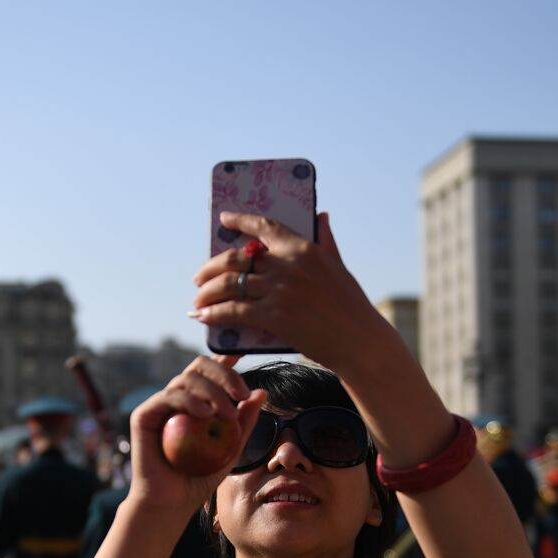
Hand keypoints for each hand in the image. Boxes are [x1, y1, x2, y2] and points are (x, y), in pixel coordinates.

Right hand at [127, 357, 265, 517]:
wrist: (171, 503)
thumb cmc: (200, 478)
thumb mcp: (231, 450)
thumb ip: (244, 422)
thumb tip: (262, 393)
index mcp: (197, 400)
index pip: (212, 370)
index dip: (226, 357)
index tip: (245, 353)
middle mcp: (177, 397)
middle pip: (200, 366)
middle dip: (225, 374)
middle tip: (243, 394)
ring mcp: (160, 405)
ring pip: (186, 378)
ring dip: (212, 390)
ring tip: (227, 413)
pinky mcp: (144, 415)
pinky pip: (168, 397)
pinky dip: (189, 401)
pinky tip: (205, 413)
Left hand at [190, 212, 385, 372]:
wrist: (359, 341)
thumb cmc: (352, 306)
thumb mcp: (339, 266)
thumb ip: (326, 240)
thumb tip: (322, 215)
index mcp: (304, 248)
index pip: (264, 226)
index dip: (239, 220)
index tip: (223, 220)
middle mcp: (289, 265)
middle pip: (237, 258)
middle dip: (211, 267)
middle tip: (200, 277)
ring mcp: (280, 290)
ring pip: (230, 284)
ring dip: (207, 293)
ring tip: (198, 301)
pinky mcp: (274, 316)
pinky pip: (233, 311)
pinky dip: (214, 314)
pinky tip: (204, 318)